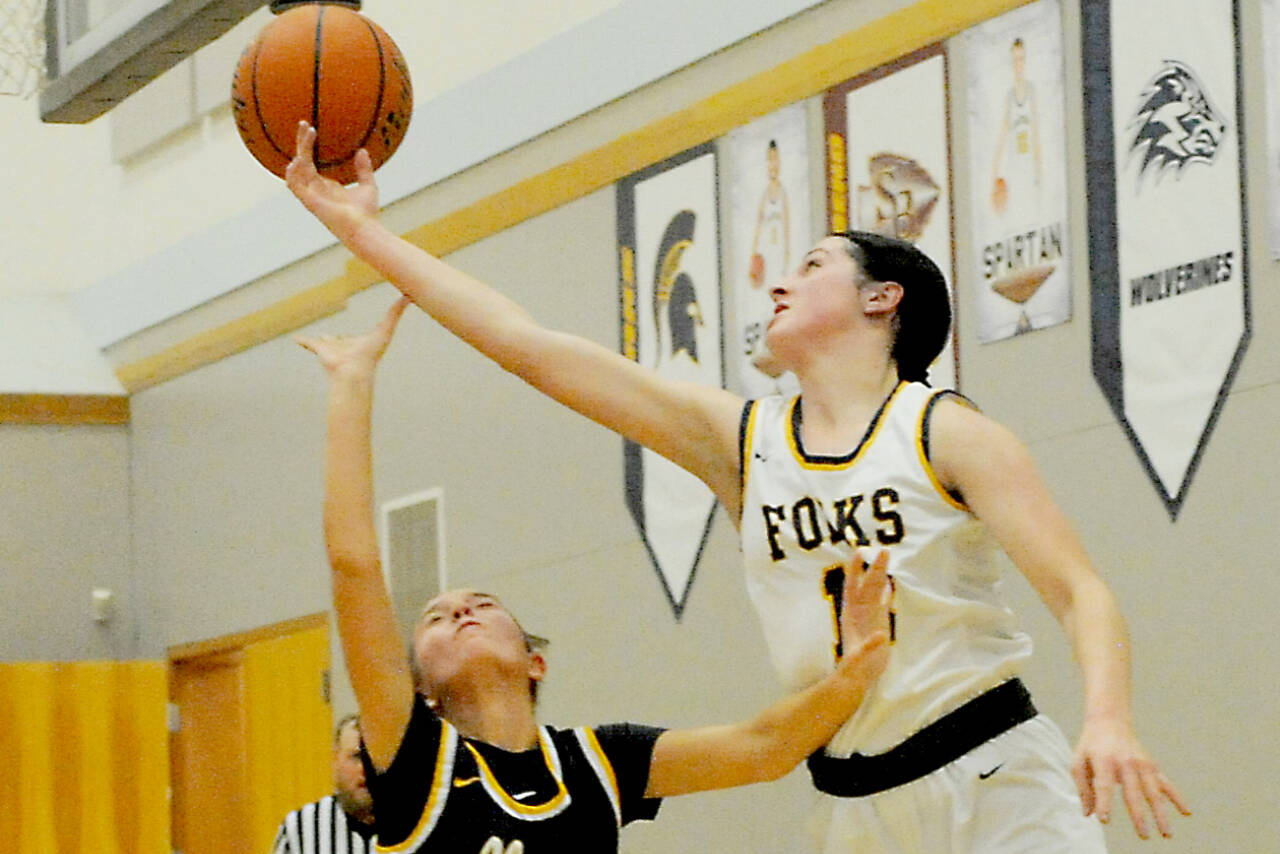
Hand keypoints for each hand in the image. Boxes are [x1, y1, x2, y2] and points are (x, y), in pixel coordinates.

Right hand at [285, 121, 378, 241]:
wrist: (365, 229)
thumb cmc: (366, 213)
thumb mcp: (367, 186)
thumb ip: (363, 169)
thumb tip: (362, 151)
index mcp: (324, 186)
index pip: (310, 161)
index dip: (308, 145)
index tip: (310, 127)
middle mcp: (315, 189)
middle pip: (302, 161)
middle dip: (301, 142)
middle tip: (304, 123)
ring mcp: (311, 195)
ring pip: (296, 170)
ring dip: (299, 152)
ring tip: (308, 136)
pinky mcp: (310, 202)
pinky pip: (295, 185)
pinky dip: (293, 173)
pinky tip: (299, 159)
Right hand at [296, 296, 410, 376]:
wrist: (352, 371)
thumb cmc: (370, 353)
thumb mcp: (386, 329)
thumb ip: (395, 313)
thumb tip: (409, 296)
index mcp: (358, 343)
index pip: (358, 336)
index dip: (359, 334)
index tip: (362, 331)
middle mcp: (345, 346)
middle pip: (340, 340)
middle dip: (339, 338)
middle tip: (336, 336)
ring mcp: (331, 348)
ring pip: (325, 342)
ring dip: (322, 341)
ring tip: (320, 339)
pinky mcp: (318, 349)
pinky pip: (308, 343)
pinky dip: (302, 341)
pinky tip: (295, 339)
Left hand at [838, 550, 891, 677]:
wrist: (855, 678)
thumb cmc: (854, 669)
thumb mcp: (859, 659)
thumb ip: (868, 648)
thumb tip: (880, 636)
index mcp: (851, 616)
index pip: (853, 588)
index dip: (855, 571)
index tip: (858, 553)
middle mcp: (860, 612)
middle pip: (869, 586)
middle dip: (875, 568)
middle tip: (885, 550)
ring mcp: (869, 617)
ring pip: (876, 592)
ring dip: (881, 576)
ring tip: (887, 558)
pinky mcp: (878, 624)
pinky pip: (882, 604)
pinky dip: (886, 593)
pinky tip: (890, 583)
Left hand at [1072, 717, 1189, 838]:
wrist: (1109, 721)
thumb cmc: (1091, 746)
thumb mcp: (1078, 761)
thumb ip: (1083, 788)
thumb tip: (1089, 814)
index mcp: (1104, 761)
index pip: (1104, 785)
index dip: (1104, 802)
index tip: (1103, 819)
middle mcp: (1126, 763)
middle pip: (1134, 792)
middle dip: (1139, 815)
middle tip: (1144, 836)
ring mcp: (1142, 764)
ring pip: (1154, 792)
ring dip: (1161, 813)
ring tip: (1166, 834)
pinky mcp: (1152, 766)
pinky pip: (1166, 783)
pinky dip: (1177, 798)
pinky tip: (1186, 812)